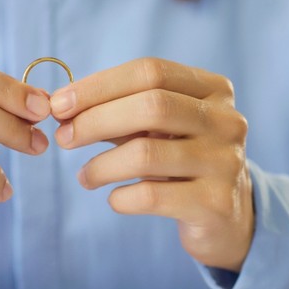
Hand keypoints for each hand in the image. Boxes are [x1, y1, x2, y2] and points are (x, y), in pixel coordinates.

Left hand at [49, 58, 252, 271]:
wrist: (228, 216)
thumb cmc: (183, 161)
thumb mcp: (161, 129)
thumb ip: (121, 113)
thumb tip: (63, 108)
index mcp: (214, 90)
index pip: (151, 72)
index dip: (99, 85)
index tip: (59, 104)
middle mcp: (227, 121)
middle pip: (152, 106)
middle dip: (95, 119)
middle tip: (64, 137)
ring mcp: (225, 162)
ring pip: (147, 153)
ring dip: (102, 165)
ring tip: (85, 177)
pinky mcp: (215, 203)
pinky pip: (151, 196)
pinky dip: (121, 198)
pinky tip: (114, 199)